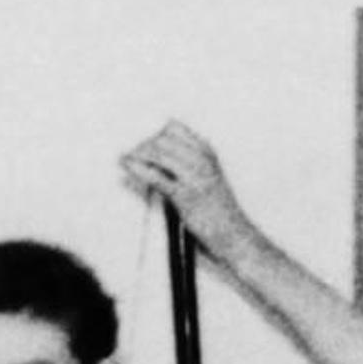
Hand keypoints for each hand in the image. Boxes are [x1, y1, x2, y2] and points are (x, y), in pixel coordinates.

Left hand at [119, 120, 260, 264]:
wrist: (236, 235)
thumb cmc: (221, 212)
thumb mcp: (208, 178)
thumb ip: (189, 165)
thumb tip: (157, 160)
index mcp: (207, 153)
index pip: (174, 128)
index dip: (156, 134)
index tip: (146, 146)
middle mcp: (201, 160)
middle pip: (162, 139)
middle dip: (143, 145)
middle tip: (132, 156)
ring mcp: (194, 177)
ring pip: (157, 153)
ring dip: (137, 154)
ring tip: (126, 159)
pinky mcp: (185, 196)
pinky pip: (155, 176)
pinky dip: (137, 168)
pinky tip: (126, 165)